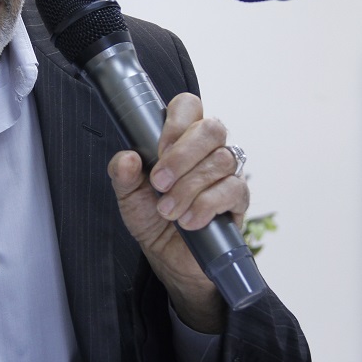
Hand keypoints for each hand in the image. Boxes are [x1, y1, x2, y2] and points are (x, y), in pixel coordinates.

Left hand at [107, 93, 248, 332]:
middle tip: (160, 182)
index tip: (158, 150)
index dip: (176, 122)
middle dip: (183, 156)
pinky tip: (189, 220)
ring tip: (168, 210)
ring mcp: (228, 172)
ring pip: (221, 160)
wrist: (169, 256)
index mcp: (181, 138)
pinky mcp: (239, 199)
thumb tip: (127, 159)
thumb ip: (123, 174)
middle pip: (211, 128)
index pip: (189, 106)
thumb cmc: (151, 216)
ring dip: (189, 187)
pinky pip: (233, 189)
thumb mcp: (128, 195)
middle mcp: (208, 149)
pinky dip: (206, 205)